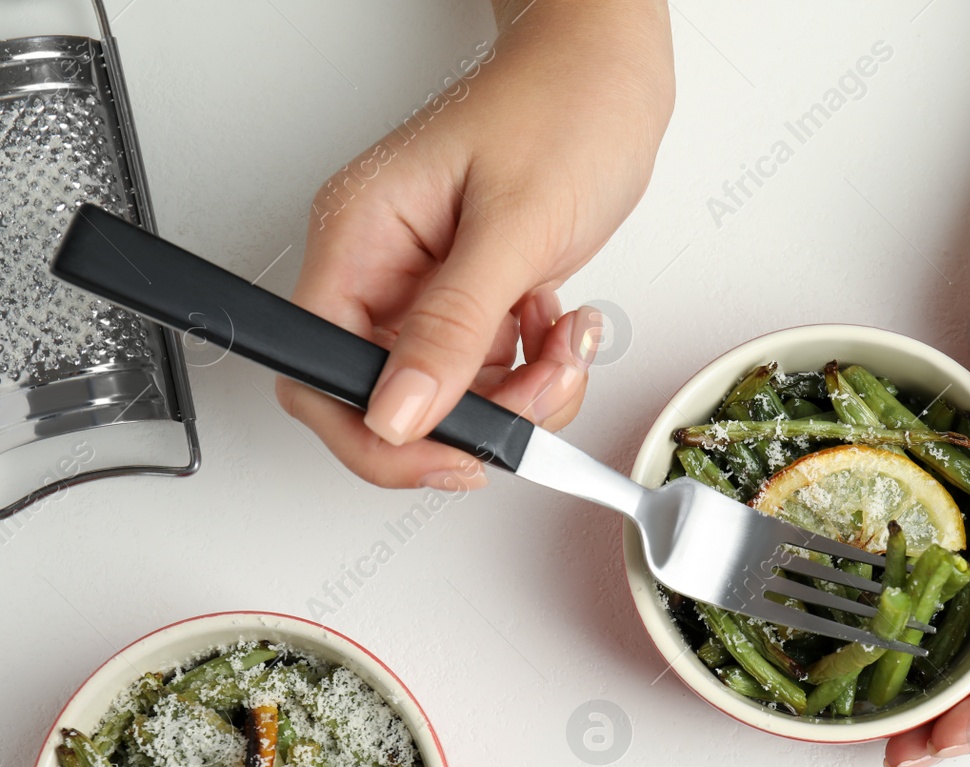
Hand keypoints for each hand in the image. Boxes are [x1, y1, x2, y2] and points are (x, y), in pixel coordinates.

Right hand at [281, 0, 672, 488]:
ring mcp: (430, 286)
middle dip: (473, 416)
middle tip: (539, 390)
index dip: (373, 435)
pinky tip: (564, 324)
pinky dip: (537, 369)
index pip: (319, 373)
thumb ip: (454, 325)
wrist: (611, 68)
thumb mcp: (514, 224)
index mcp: (360, 239)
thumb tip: (397, 412)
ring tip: (566, 342)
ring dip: (522, 393)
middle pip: (389, 399)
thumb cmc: (561, 108)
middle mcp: (383, 269)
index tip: (452, 457)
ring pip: (452, 396)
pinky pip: (492, 371)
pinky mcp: (477, 295)